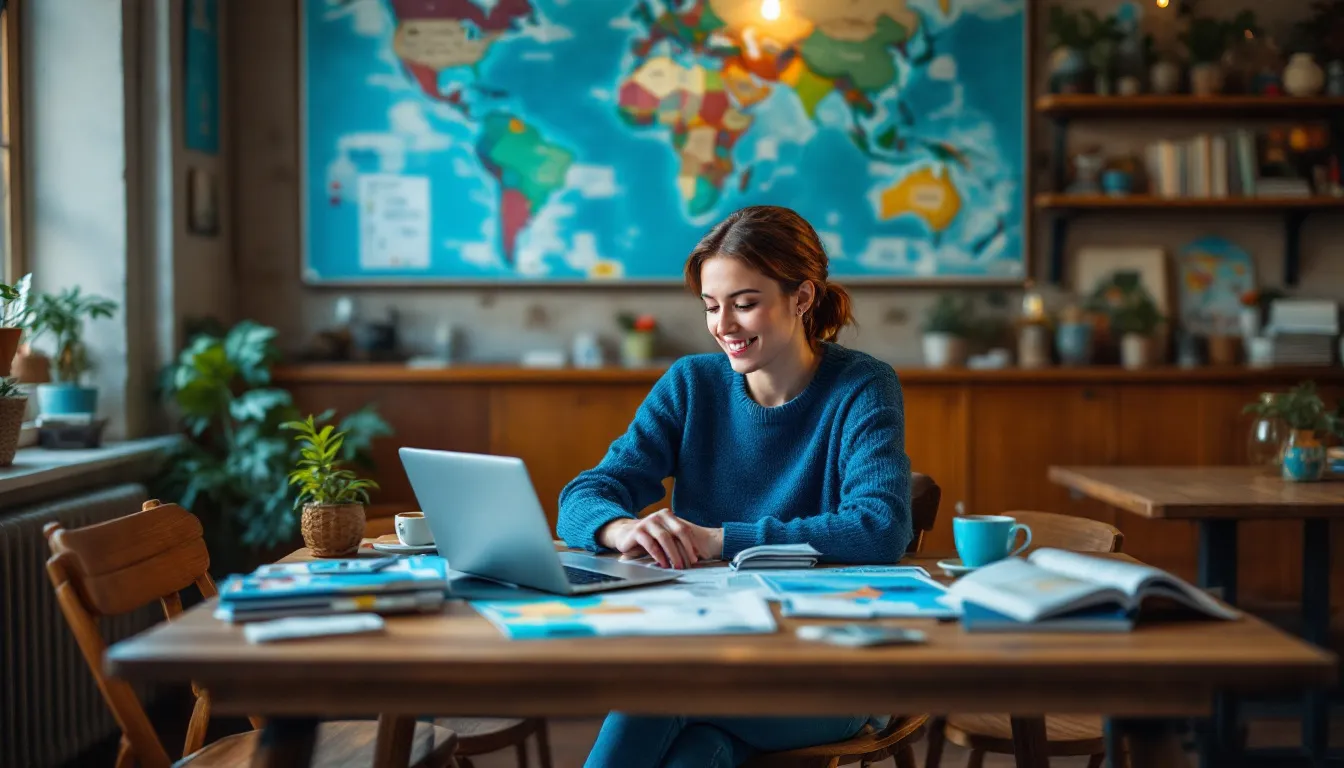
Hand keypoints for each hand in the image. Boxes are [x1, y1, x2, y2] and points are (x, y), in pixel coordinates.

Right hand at [597, 509, 723, 568]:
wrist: (624, 532)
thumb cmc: (648, 536)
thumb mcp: (662, 533)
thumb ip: (675, 539)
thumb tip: (695, 554)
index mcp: (667, 515)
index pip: (684, 529)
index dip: (691, 543)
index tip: (696, 557)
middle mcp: (658, 516)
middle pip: (677, 532)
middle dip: (685, 549)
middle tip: (690, 563)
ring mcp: (647, 523)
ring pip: (664, 538)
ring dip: (673, 554)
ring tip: (678, 566)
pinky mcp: (637, 532)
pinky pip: (651, 544)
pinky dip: (659, 555)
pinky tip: (664, 564)